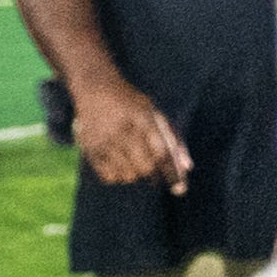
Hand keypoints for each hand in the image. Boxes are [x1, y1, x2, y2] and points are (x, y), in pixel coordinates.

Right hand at [74, 76, 193, 192]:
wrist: (94, 87)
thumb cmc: (131, 104)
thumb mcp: (155, 113)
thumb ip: (174, 139)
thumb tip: (187, 168)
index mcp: (143, 116)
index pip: (161, 152)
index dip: (172, 174)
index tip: (180, 189)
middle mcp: (122, 128)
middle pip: (145, 167)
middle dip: (154, 175)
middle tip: (154, 172)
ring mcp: (104, 140)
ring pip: (128, 175)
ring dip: (137, 175)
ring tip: (135, 161)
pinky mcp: (89, 148)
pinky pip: (109, 177)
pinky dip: (119, 176)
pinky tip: (120, 163)